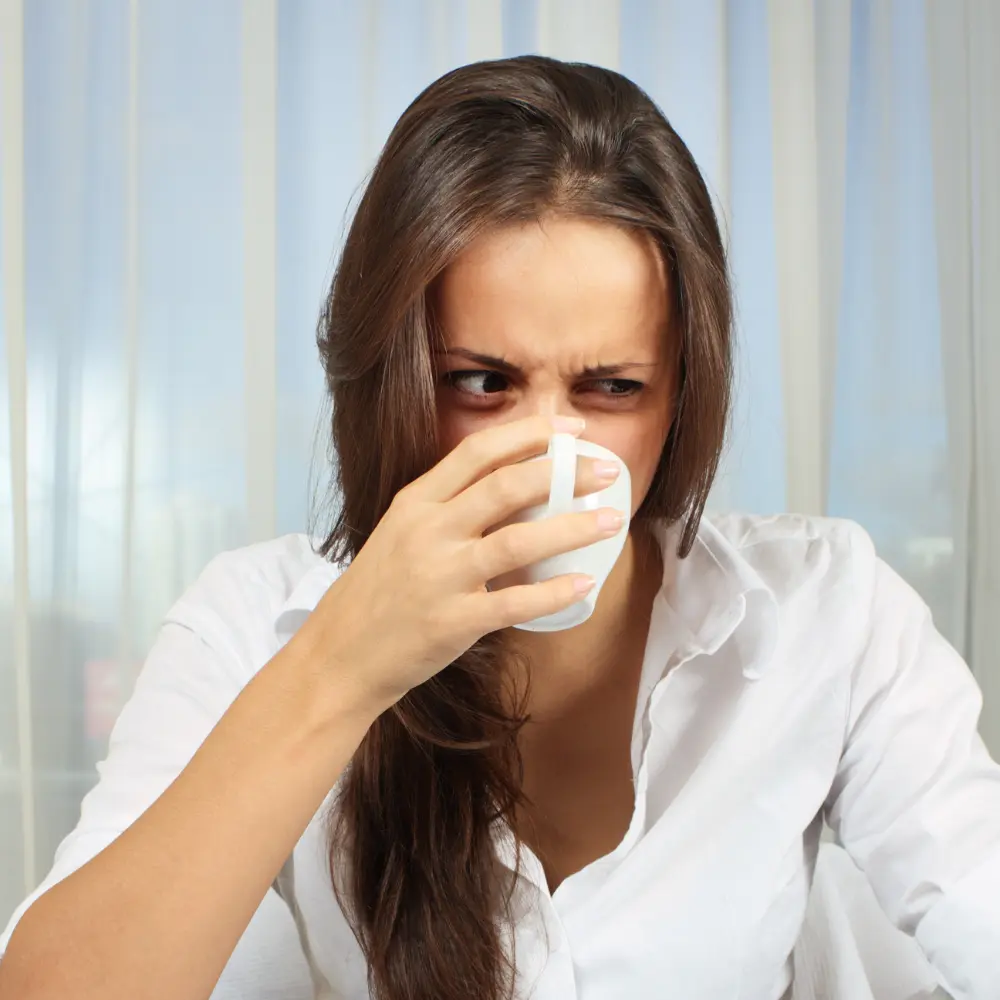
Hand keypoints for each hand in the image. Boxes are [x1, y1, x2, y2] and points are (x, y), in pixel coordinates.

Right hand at [307, 415, 623, 711]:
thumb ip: (449, 508)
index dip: (529, 434)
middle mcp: (428, 531)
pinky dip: (555, 593)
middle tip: (607, 470)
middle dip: (564, 472)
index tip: (570, 428)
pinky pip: (516, 603)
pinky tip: (584, 584)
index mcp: (415, 502)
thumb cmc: (378, 591)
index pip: (477, 452)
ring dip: (573, 528)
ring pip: (520, 541)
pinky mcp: (453, 622)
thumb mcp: (401, 532)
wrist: (340, 653)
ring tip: (611, 521)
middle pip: (506, 487)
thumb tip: (520, 487)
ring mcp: (440, 576)